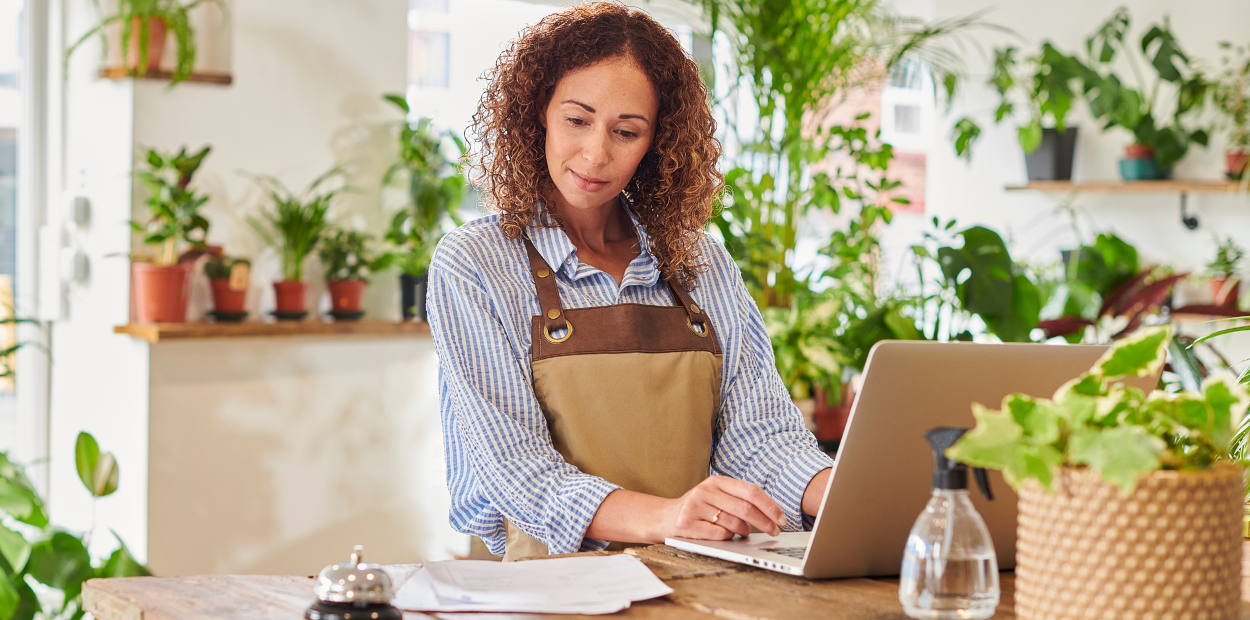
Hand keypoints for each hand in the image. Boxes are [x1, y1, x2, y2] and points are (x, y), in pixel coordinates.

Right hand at [658, 475, 785, 540]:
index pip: (750, 491)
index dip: (769, 506)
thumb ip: (739, 499)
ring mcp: (694, 506)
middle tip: (774, 531)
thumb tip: (770, 515)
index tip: (781, 518)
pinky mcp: (686, 523)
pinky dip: (728, 538)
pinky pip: (719, 535)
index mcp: (717, 481)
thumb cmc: (698, 509)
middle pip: (745, 508)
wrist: (664, 517)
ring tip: (743, 533)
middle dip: (765, 522)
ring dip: (744, 532)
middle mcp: (705, 490)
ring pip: (733, 523)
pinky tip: (725, 536)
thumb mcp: (717, 496)